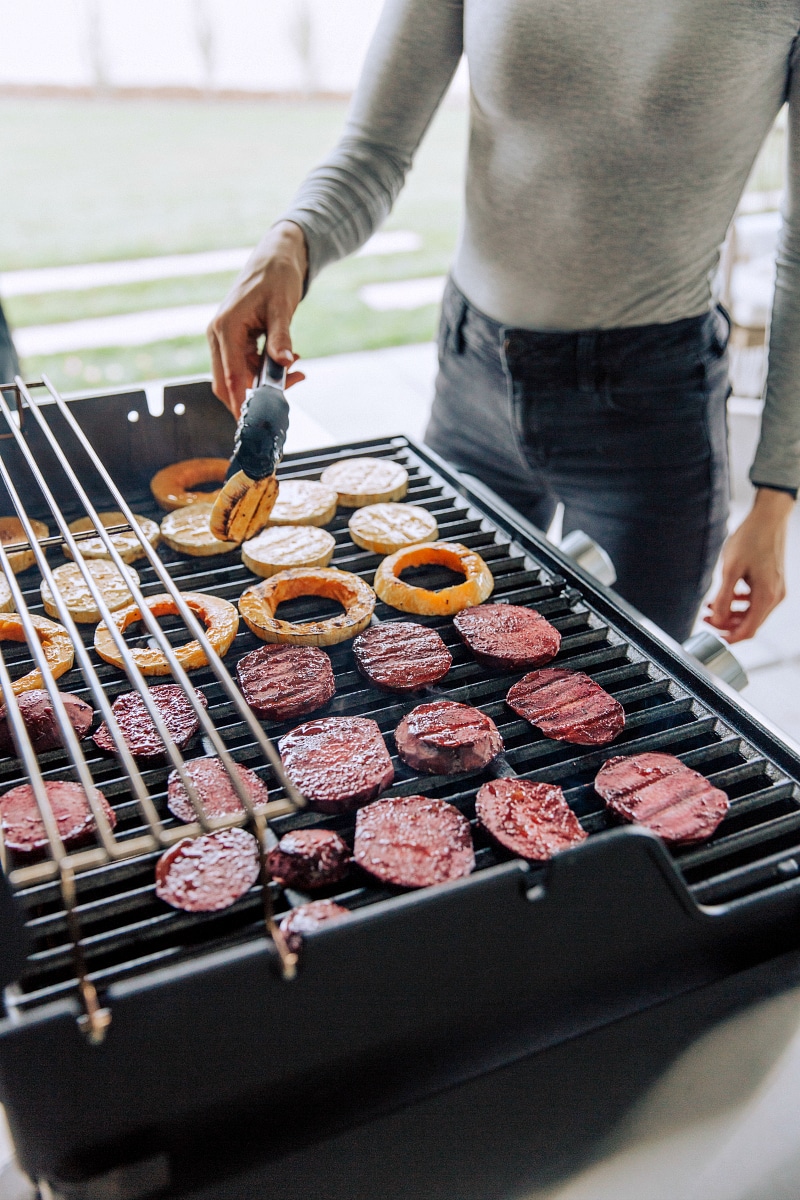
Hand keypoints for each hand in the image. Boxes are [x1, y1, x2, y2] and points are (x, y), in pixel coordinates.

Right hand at [207, 221, 308, 417]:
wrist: (275, 258)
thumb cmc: (277, 278)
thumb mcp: (283, 308)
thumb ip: (281, 338)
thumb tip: (285, 364)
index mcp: (225, 328)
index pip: (231, 376)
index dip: (242, 402)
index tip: (253, 422)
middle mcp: (218, 335)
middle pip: (227, 383)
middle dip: (254, 396)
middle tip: (286, 399)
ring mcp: (224, 339)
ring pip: (239, 377)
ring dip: (265, 382)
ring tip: (298, 372)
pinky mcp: (234, 340)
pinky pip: (246, 366)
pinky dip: (266, 371)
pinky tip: (290, 363)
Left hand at [705, 487, 792, 641]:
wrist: (768, 517)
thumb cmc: (752, 538)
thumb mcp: (731, 569)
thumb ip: (724, 597)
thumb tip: (718, 619)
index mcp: (766, 596)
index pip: (748, 630)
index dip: (729, 638)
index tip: (714, 638)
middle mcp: (775, 596)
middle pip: (750, 623)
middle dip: (727, 624)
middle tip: (707, 618)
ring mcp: (775, 589)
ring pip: (752, 612)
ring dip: (732, 613)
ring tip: (712, 606)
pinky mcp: (772, 581)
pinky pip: (756, 600)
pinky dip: (740, 602)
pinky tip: (727, 594)